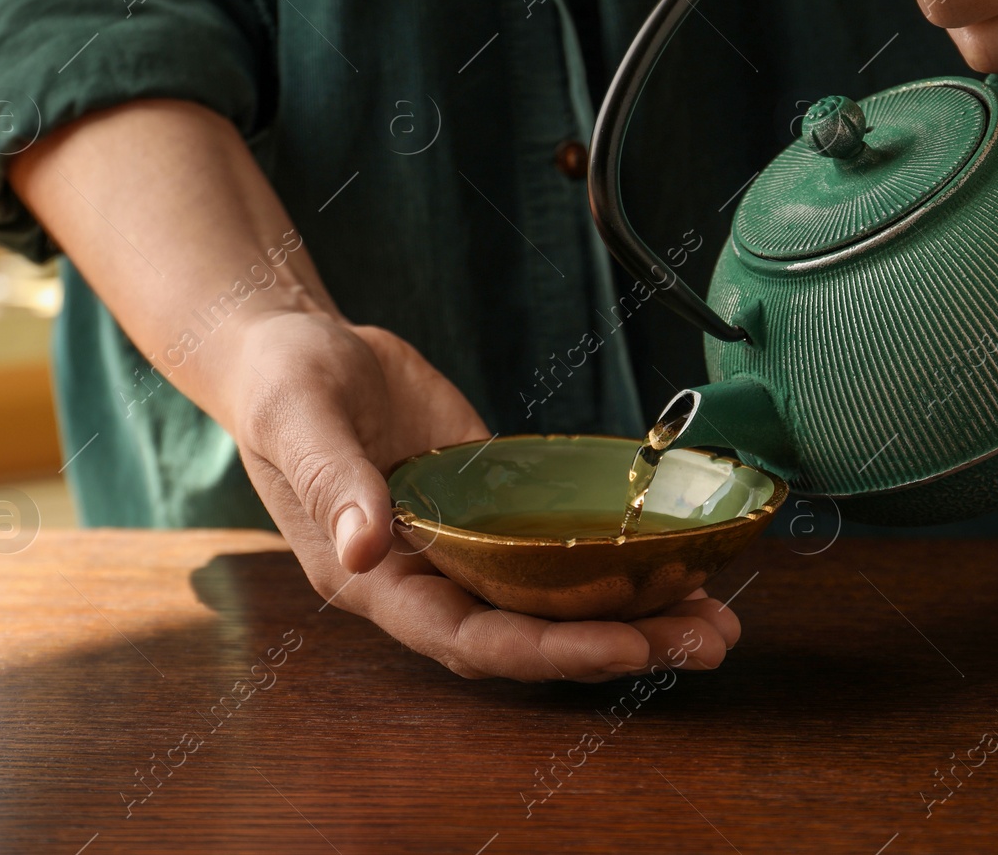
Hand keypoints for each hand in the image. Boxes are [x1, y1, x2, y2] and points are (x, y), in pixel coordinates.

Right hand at [227, 312, 741, 680]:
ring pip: (556, 597)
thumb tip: (366, 545)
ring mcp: (465, 544)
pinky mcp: (493, 505)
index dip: (549, 650)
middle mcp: (428, 576)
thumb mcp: (299, 420)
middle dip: (618, 644)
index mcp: (375, 578)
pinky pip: (558, 542)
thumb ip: (332, 480)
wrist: (297, 347)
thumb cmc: (281, 386)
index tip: (626, 644)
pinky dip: (613, 556)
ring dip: (635, 612)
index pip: (470, 638)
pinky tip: (676, 557)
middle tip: (706, 642)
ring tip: (716, 618)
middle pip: (530, 633)